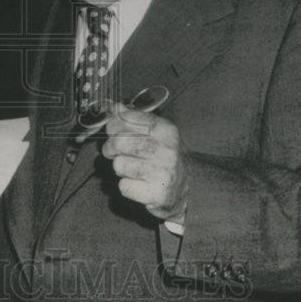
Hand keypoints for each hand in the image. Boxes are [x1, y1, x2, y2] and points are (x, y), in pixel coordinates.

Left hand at [101, 103, 187, 221]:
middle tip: (113, 151)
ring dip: (120, 168)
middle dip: (110, 147)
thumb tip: (115, 108)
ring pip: (119, 165)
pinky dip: (127, 186)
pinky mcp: (157, 194)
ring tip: (131, 168)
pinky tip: (138, 184)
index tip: (113, 130)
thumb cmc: (167, 157)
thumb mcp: (156, 133)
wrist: (190, 187)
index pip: (127, 119)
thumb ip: (135, 119)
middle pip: (120, 142)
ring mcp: (163, 173)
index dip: (113, 125)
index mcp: (166, 130)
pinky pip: (124, 186)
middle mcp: (167, 150)